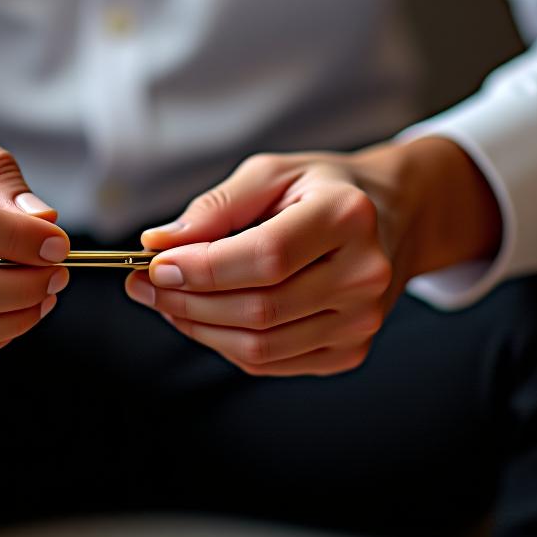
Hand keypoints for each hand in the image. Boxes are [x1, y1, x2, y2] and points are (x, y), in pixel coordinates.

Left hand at [125, 138, 500, 376]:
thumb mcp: (271, 173)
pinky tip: (203, 317)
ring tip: (165, 302)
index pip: (265, 258)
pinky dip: (225, 344)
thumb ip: (214, 208)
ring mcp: (362, 321)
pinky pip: (271, 363)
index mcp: (347, 217)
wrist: (393, 216)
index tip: (154, 265)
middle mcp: (364, 275)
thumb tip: (158, 243)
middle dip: (187, 302)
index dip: (203, 268)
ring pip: (260, 347)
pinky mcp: (350, 351)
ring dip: (199, 328)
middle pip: (259, 309)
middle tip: (144, 286)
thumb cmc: (322, 189)